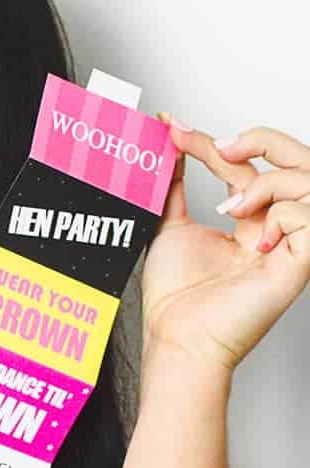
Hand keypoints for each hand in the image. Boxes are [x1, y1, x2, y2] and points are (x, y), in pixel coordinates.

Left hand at [138, 116, 309, 372]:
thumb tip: (172, 150)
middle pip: (296, 163)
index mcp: (249, 223)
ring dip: (268, 182)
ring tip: (232, 210)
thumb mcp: (170, 228)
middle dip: (263, 140)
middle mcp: (274, 230)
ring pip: (308, 181)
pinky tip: (258, 241)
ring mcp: (290, 246)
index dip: (212, 142)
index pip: (245, 166)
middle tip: (221, 146)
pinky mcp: (301, 263)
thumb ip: (175, 189)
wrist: (178, 338)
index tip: (174, 128)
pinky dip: (284, 215)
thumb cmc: (176, 300)